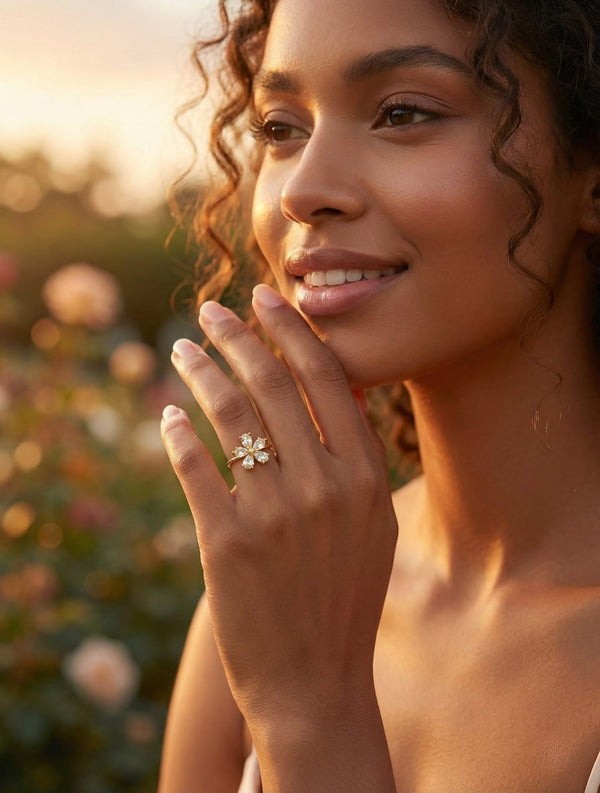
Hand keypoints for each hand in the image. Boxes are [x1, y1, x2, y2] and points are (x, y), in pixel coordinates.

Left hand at [161, 284, 397, 734]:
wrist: (316, 681)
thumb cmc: (344, 597)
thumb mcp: (372, 525)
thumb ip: (355, 459)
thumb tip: (332, 392)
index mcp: (364, 475)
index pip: (326, 378)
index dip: (291, 331)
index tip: (265, 299)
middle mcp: (324, 484)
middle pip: (273, 383)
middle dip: (238, 336)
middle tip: (212, 311)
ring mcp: (275, 512)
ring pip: (229, 414)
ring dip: (200, 371)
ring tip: (182, 347)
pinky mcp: (228, 541)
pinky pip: (195, 466)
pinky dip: (176, 433)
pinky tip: (167, 415)